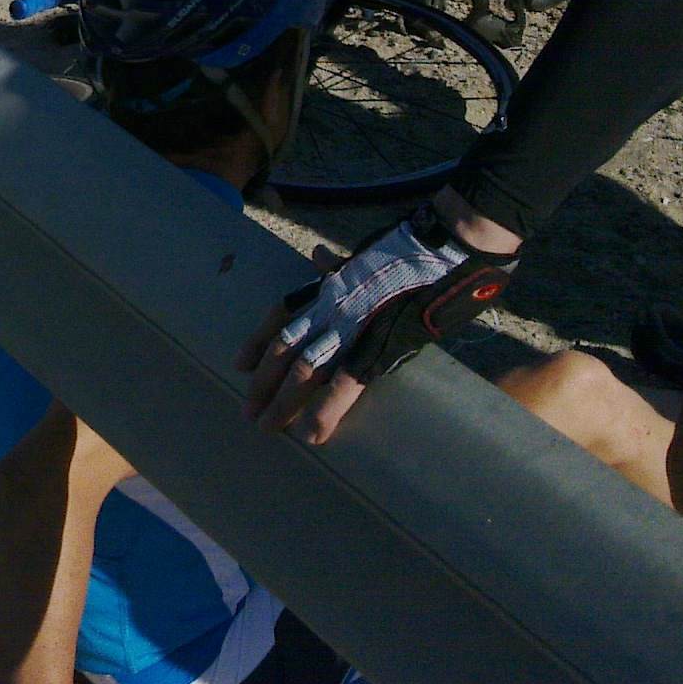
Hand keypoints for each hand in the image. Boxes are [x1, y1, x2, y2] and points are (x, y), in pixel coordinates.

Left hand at [237, 210, 516, 443]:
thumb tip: (318, 255)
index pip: (281, 315)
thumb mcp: (363, 256)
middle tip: (247, 411)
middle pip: (285, 348)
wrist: (442, 248)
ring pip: (304, 369)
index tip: (240, 364)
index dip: (259, 341)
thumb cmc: (407, 250)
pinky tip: (310, 435)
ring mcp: (351, 327)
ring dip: (282, 401)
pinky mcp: (378, 347)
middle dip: (264, 382)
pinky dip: (325, 412)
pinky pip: (344, 385)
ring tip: (266, 426)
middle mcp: (330, 306)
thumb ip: (337, 265)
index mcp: (328, 287)